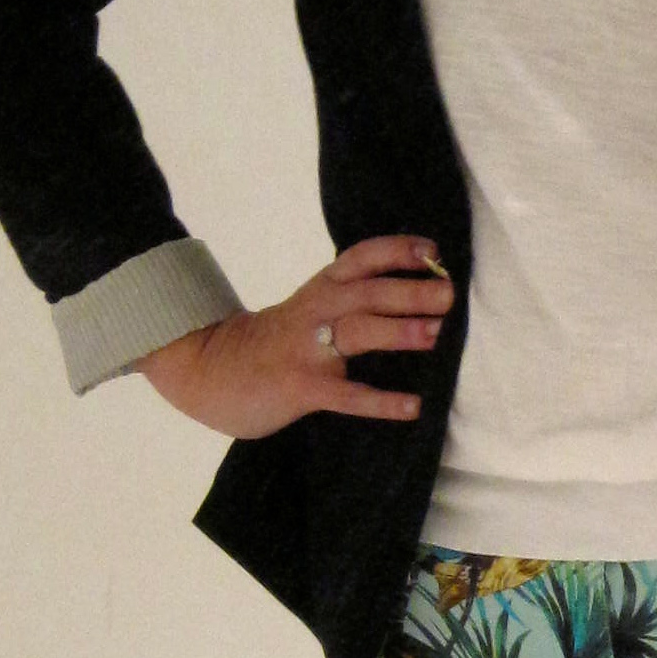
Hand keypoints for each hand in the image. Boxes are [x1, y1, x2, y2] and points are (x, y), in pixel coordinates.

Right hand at [136, 233, 453, 435]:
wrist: (206, 369)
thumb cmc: (269, 343)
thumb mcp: (306, 310)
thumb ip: (346, 303)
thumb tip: (410, 300)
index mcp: (320, 290)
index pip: (361, 258)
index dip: (397, 251)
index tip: (434, 252)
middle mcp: (316, 311)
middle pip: (367, 292)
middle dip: (410, 290)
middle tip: (450, 294)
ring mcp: (307, 349)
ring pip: (357, 331)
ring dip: (398, 330)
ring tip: (436, 334)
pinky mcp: (301, 387)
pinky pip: (346, 394)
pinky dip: (380, 400)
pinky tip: (412, 406)